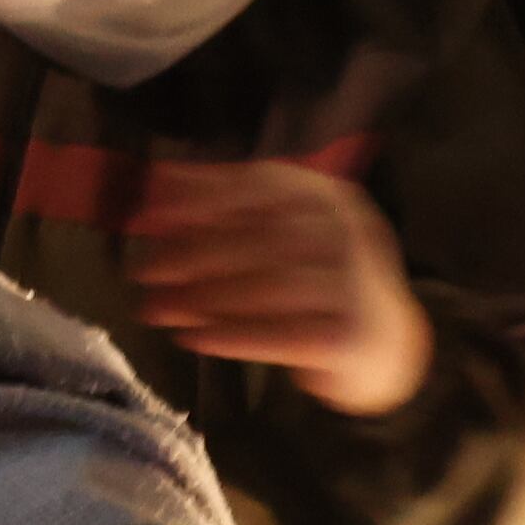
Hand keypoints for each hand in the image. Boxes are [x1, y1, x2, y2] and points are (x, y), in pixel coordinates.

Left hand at [125, 160, 431, 417]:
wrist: (384, 343)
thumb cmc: (315, 278)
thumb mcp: (278, 231)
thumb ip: (222, 205)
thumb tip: (155, 180)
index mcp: (327, 197)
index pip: (259, 185)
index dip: (199, 195)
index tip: (148, 212)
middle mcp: (348, 232)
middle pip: (258, 237)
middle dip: (191, 252)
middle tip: (141, 270)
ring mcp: (356, 284)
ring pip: (266, 287)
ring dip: (201, 298)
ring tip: (154, 308)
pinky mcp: (351, 336)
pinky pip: (280, 335)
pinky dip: (229, 336)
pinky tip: (191, 338)